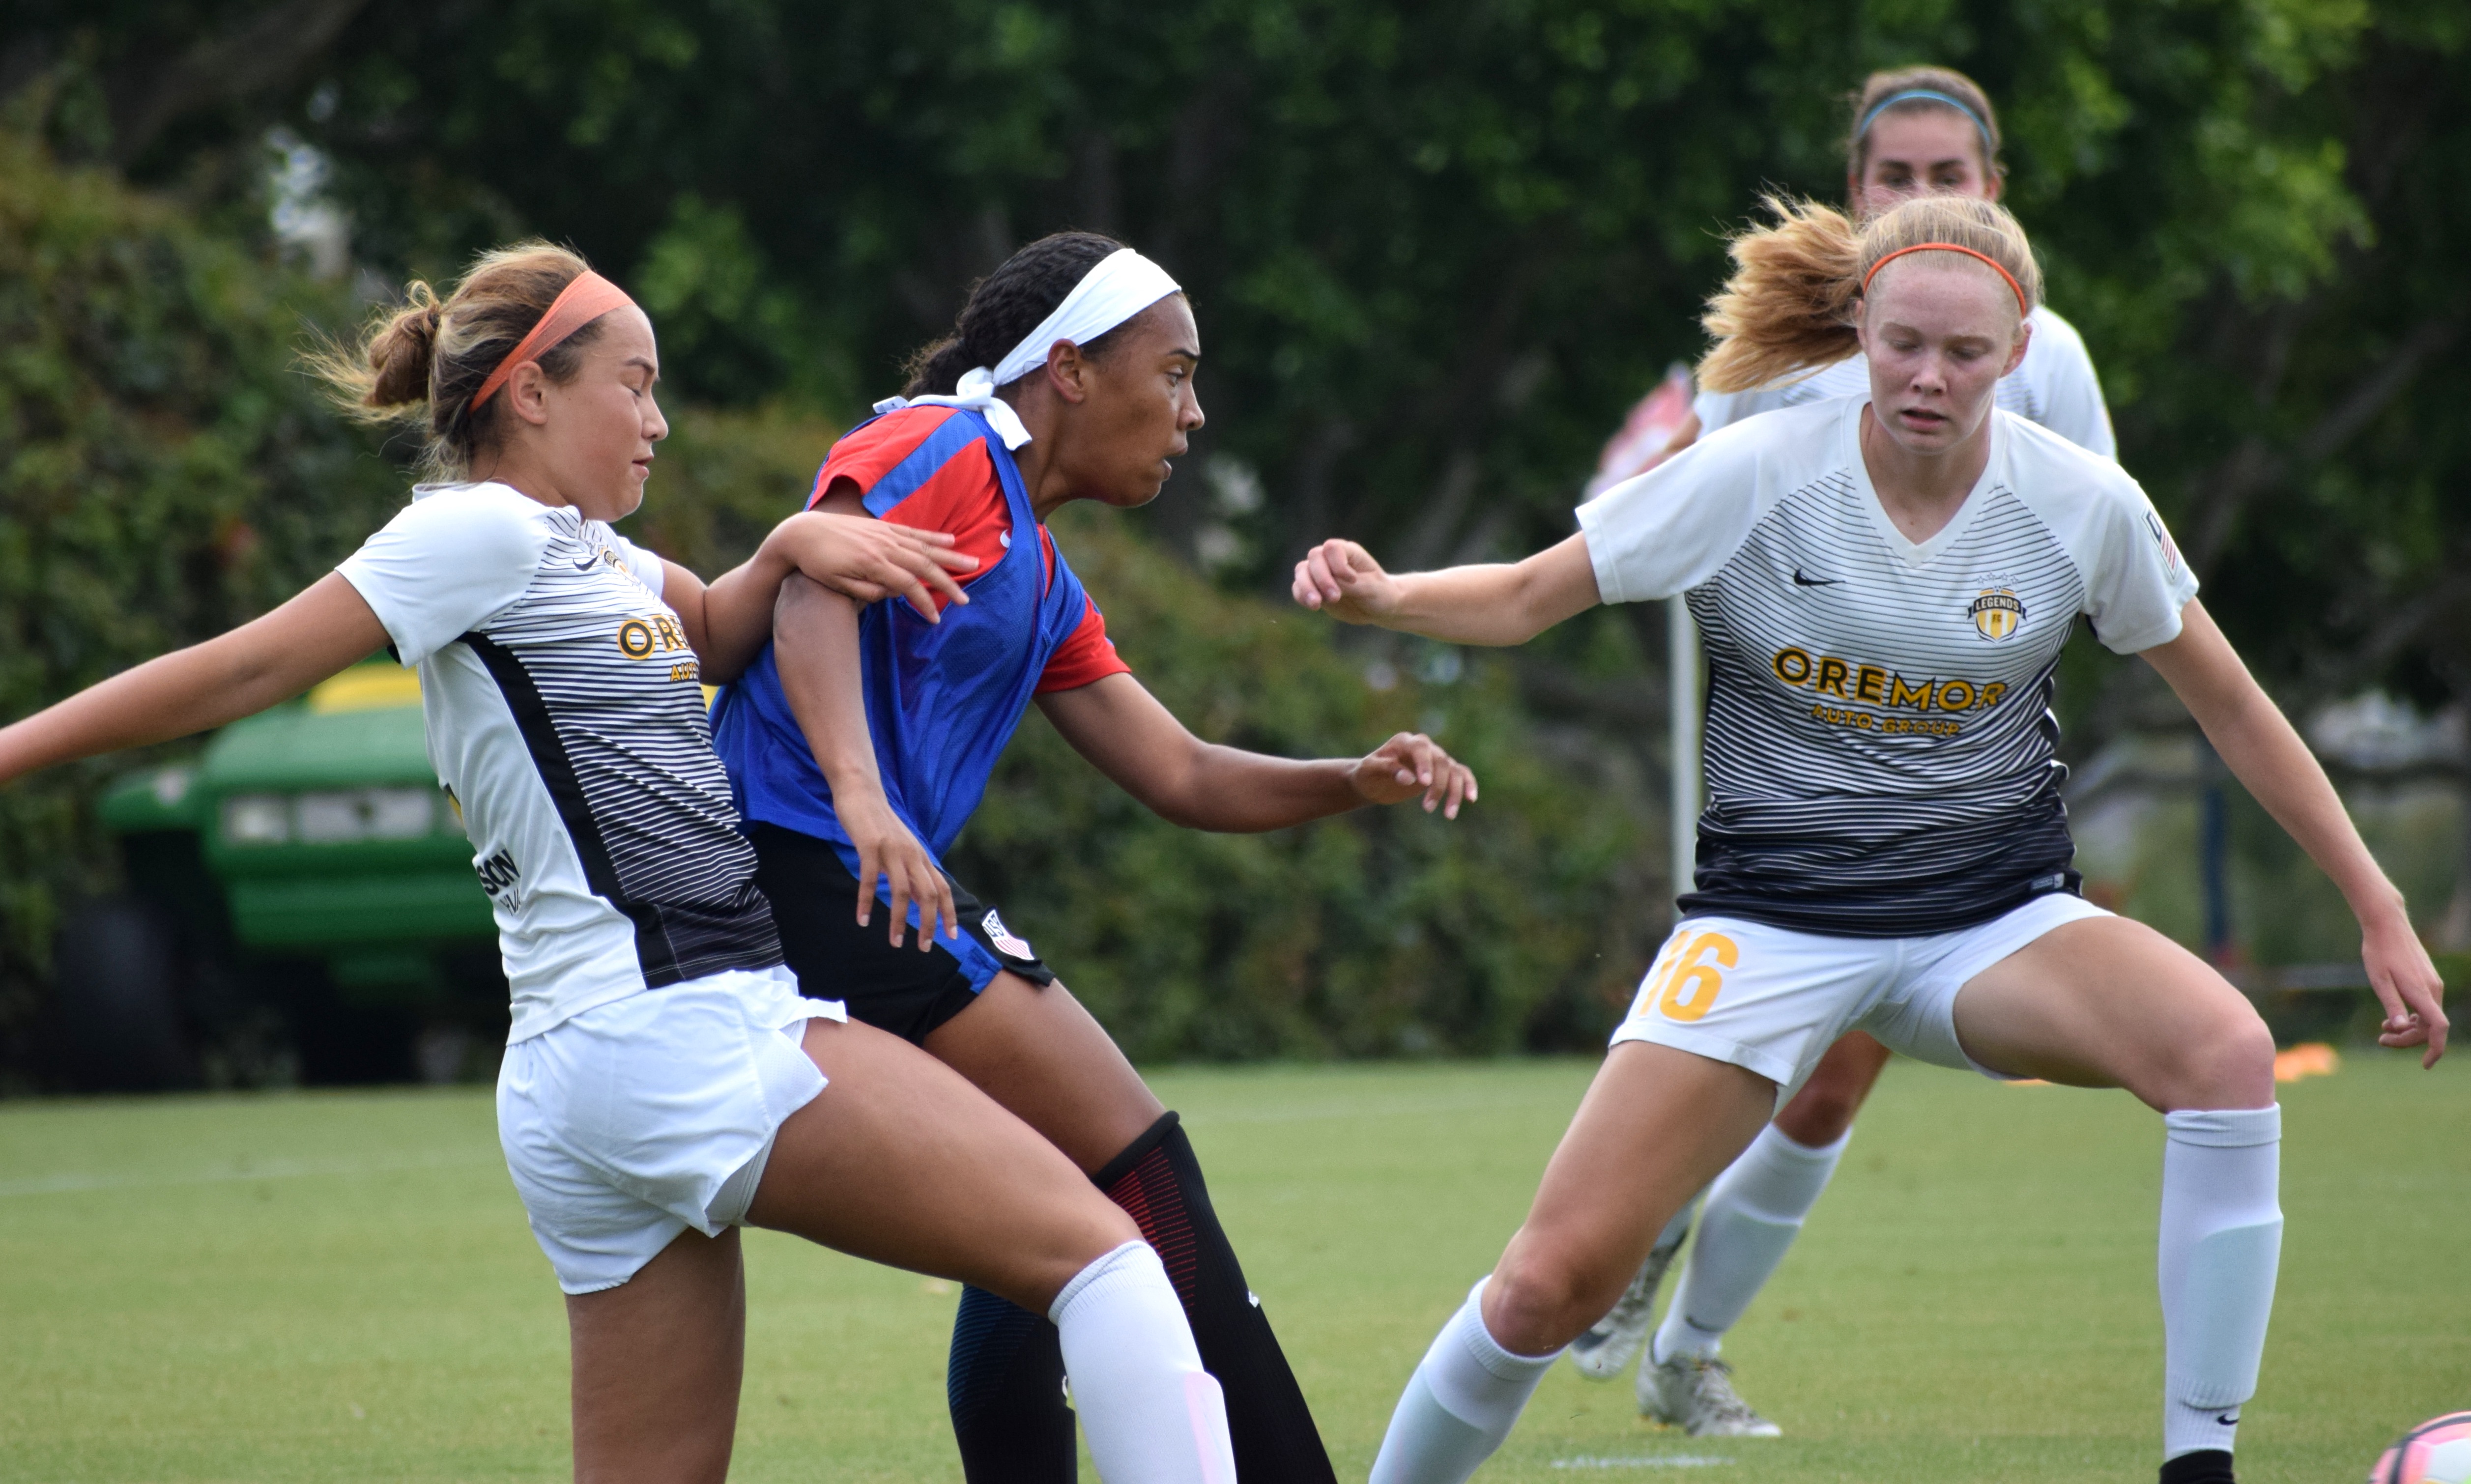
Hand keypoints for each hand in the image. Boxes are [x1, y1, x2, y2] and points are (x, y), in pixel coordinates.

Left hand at [782, 512, 978, 621]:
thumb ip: (867, 592)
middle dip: (947, 583)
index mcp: (873, 564)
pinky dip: (933, 536)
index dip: (925, 603)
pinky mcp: (883, 527)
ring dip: (951, 556)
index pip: (909, 586)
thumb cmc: (817, 565)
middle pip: (924, 566)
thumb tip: (894, 593)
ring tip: (973, 563)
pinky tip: (951, 540)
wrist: (801, 533)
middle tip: (966, 599)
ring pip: (925, 547)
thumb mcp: (837, 585)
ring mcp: (885, 534)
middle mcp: (883, 547)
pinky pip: (914, 532)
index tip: (936, 619)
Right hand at [839, 794, 958, 951]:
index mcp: (921, 857)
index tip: (952, 936)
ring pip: (902, 892)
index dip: (949, 913)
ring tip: (895, 942)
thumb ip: (911, 871)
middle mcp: (912, 855)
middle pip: (928, 894)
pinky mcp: (870, 846)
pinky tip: (862, 920)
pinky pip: (870, 880)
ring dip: (900, 920)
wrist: (862, 792)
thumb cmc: (880, 824)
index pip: (942, 888)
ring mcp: (892, 850)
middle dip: (929, 923)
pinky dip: (867, 902)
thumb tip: (920, 898)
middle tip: (924, 947)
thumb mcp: (902, 848)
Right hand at [1292, 539, 1401, 624]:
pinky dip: (1301, 596)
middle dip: (1322, 578)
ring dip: (1306, 588)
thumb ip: (1348, 585)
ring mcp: (1321, 573)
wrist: (1378, 607)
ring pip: (1302, 571)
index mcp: (1348, 552)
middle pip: (1314, 558)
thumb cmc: (1380, 593)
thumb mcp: (1370, 589)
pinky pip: (1298, 588)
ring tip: (1316, 605)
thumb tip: (1326, 585)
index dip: (1337, 564)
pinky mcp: (1314, 589)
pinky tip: (1312, 607)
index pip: (1332, 548)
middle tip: (1335, 598)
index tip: (1353, 580)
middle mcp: (1331, 559)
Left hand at [1348, 732, 1478, 818]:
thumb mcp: (1369, 770)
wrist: (1371, 779)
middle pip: (1441, 761)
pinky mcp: (1441, 771)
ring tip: (1448, 815)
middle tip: (1427, 808)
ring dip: (1454, 792)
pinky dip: (1468, 784)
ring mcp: (1435, 757)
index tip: (1424, 784)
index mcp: (1405, 741)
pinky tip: (1471, 799)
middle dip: (1438, 786)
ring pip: (1454, 770)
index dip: (1425, 765)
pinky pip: (1460, 774)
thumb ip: (1387, 769)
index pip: (1421, 749)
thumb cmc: (1367, 773)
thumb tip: (1408, 779)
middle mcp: (1423, 746)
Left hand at [2360, 904, 2447, 1065]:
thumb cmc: (2379, 952)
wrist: (2387, 924)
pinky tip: (2393, 1017)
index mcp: (2423, 993)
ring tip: (2383, 1030)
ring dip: (2409, 1028)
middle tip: (2382, 1039)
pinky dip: (2412, 1016)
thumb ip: (2392, 1006)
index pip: (2438, 1028)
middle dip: (2408, 1039)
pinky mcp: (2427, 979)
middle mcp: (2434, 990)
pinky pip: (2425, 1006)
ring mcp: (2433, 984)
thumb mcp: (2379, 981)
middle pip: (2430, 1027)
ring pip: (2427, 1017)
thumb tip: (2402, 1028)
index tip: (2425, 1065)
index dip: (2434, 1049)